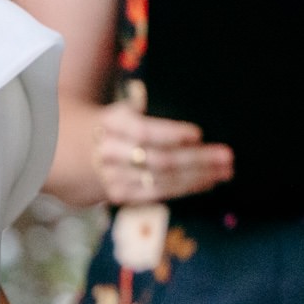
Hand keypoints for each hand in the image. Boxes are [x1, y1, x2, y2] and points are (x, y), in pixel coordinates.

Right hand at [92, 83, 232, 204]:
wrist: (76, 150)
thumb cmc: (118, 123)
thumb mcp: (125, 108)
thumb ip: (150, 109)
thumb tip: (196, 113)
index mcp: (112, 122)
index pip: (144, 131)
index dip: (171, 134)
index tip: (198, 133)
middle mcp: (110, 151)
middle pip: (159, 159)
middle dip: (197, 159)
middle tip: (227, 156)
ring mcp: (113, 177)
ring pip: (162, 180)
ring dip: (198, 177)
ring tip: (225, 171)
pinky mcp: (120, 195)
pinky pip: (158, 194)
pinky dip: (186, 188)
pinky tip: (207, 182)